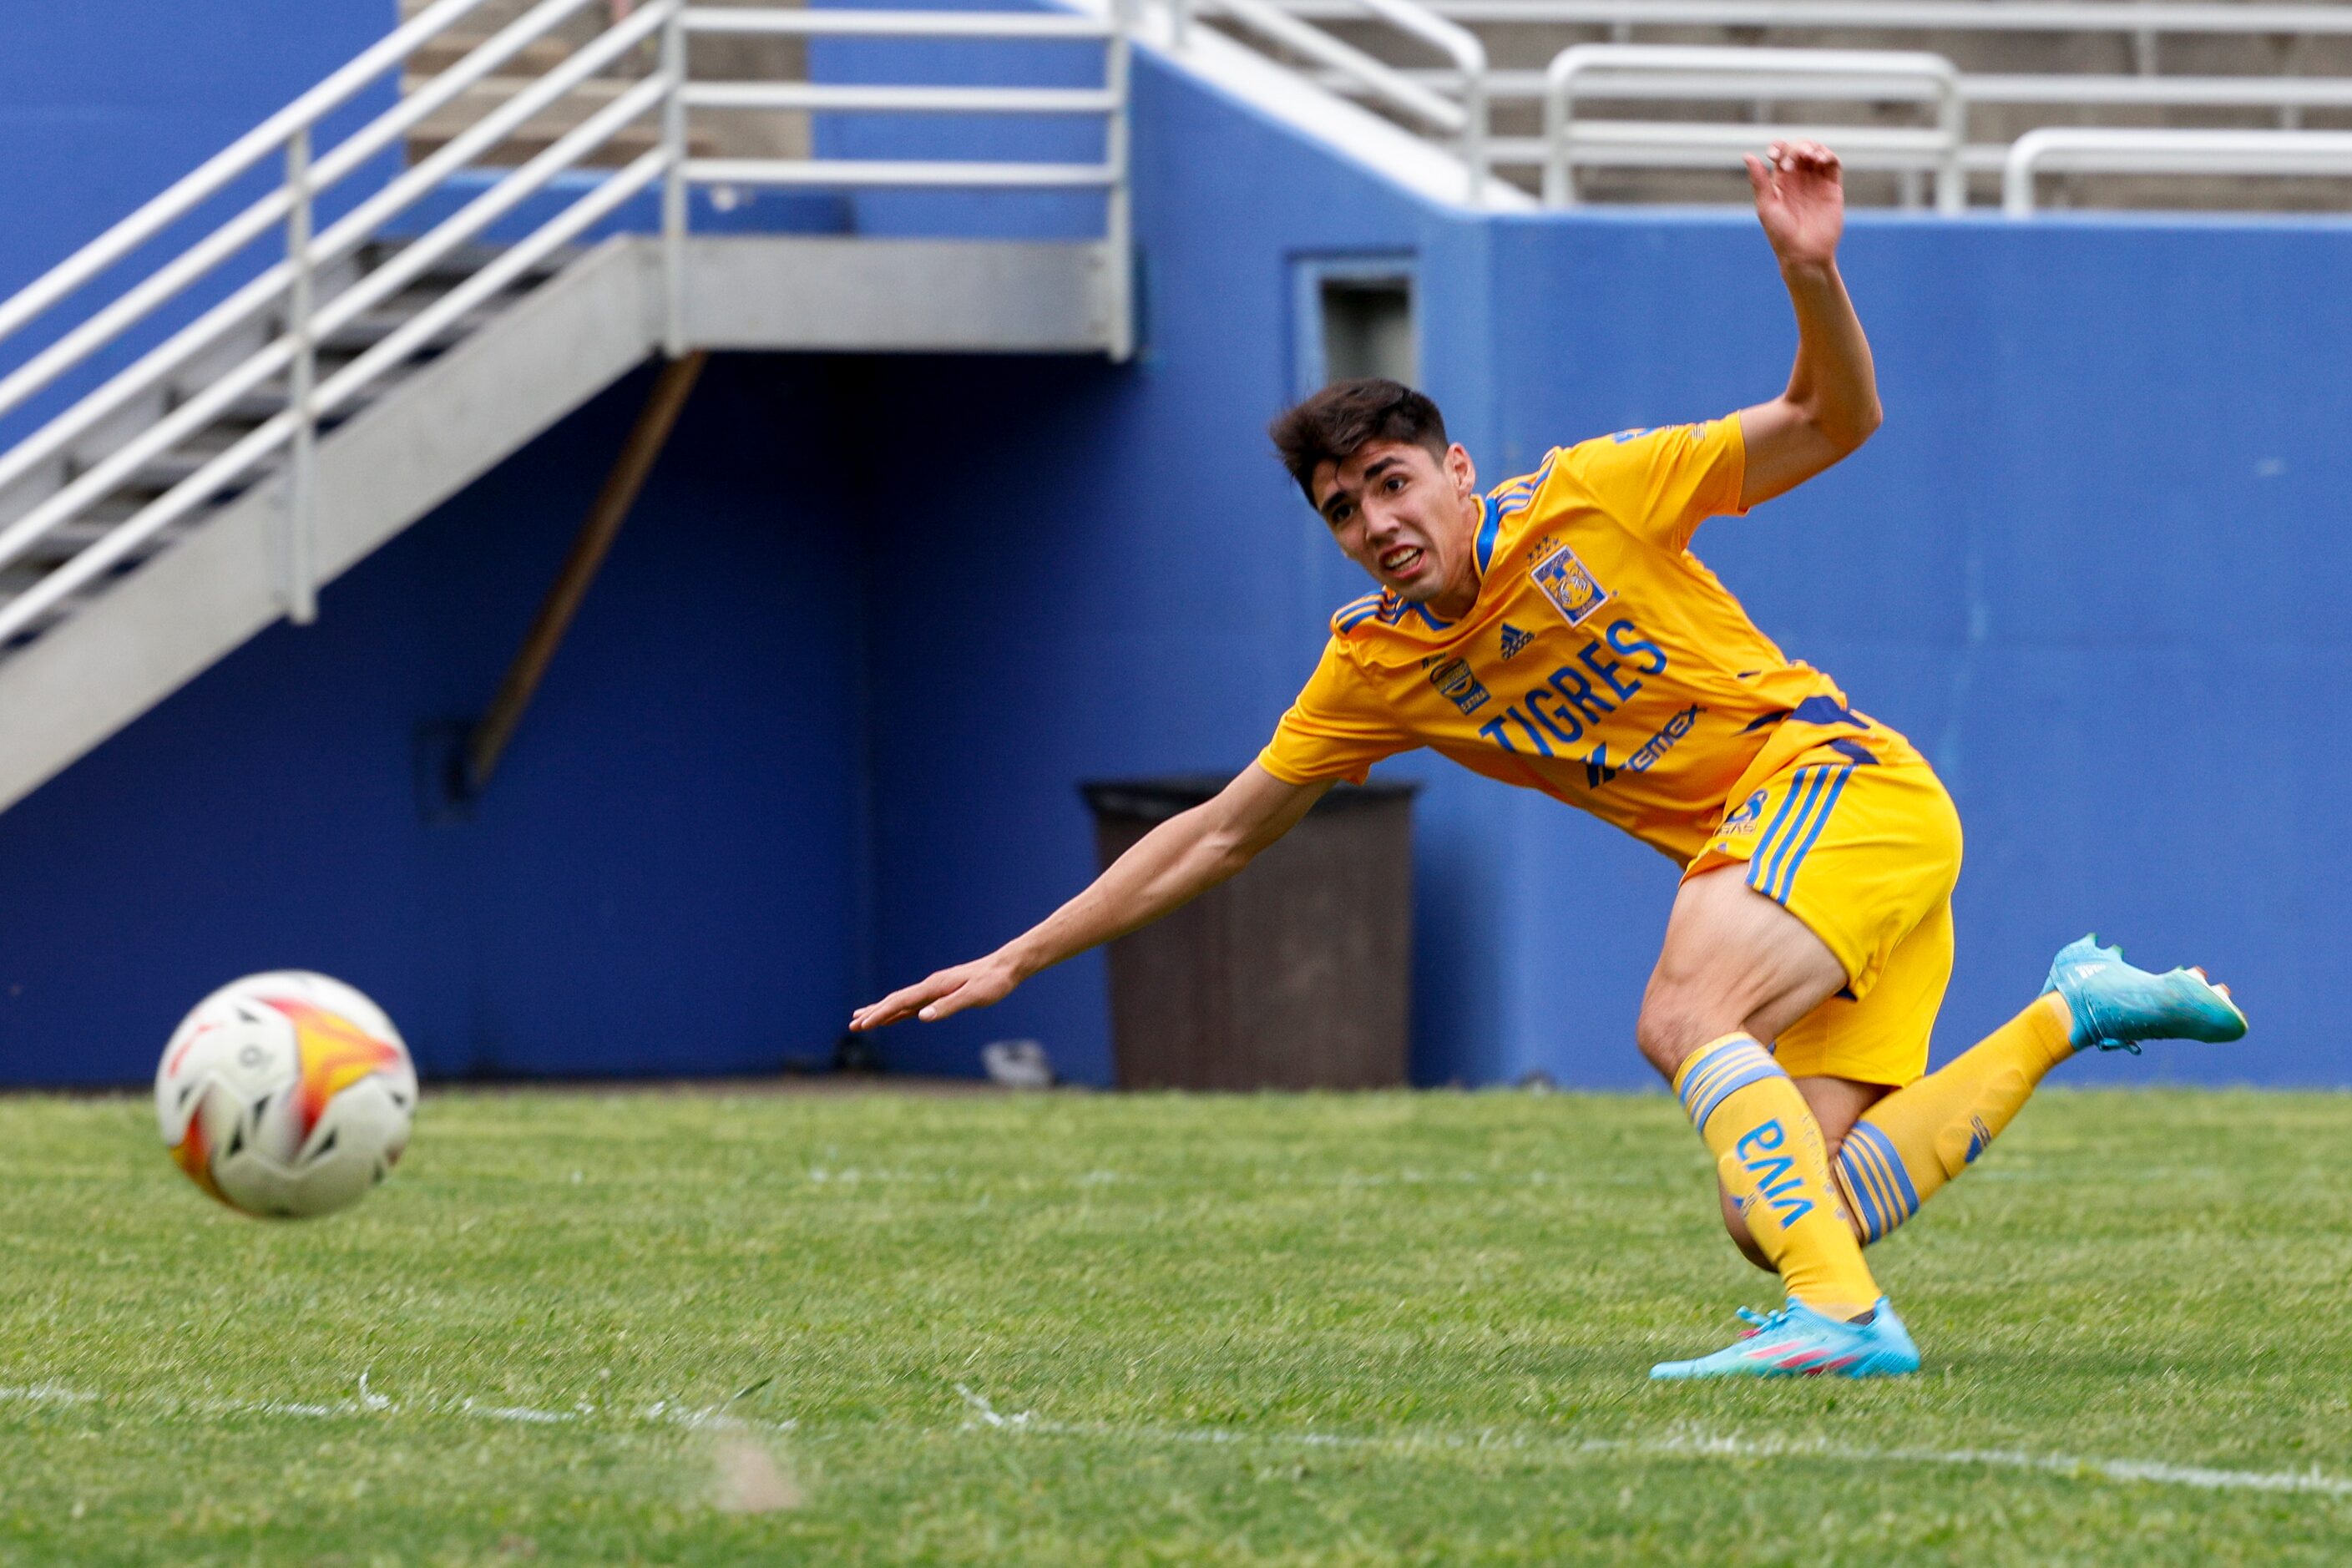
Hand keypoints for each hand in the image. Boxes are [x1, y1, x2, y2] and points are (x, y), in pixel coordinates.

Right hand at [849, 952, 1022, 1030]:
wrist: (1006, 967)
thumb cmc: (993, 982)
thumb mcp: (974, 996)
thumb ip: (948, 1006)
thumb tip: (922, 1016)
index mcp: (934, 986)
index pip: (901, 1002)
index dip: (880, 1014)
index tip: (863, 1024)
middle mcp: (930, 986)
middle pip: (895, 1001)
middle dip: (873, 1013)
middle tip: (853, 1025)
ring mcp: (934, 989)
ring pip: (902, 1002)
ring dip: (882, 1011)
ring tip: (862, 1020)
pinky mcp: (941, 993)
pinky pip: (914, 1004)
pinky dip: (899, 1011)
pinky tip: (893, 1016)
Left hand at [1746, 140, 1843, 270]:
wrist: (1805, 254)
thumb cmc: (1781, 234)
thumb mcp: (1766, 206)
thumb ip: (1759, 181)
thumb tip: (1747, 155)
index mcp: (1781, 181)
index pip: (1781, 153)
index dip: (1779, 147)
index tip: (1774, 155)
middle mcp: (1799, 178)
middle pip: (1800, 148)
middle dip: (1797, 147)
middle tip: (1793, 162)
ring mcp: (1817, 181)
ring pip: (1817, 152)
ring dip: (1813, 147)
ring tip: (1809, 156)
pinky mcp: (1832, 186)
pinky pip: (1833, 163)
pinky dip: (1828, 155)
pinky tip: (1821, 159)